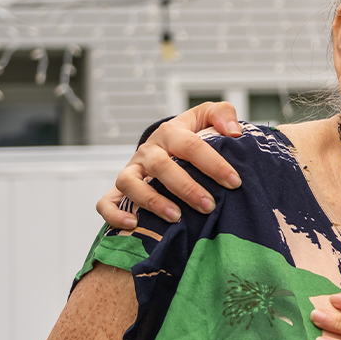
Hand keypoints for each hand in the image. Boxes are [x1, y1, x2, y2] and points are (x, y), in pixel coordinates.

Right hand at [97, 101, 242, 227]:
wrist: (166, 144)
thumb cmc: (191, 133)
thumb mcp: (207, 116)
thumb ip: (223, 114)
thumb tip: (234, 131)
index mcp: (171, 132)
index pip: (191, 145)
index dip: (214, 164)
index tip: (234, 182)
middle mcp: (148, 151)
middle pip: (161, 166)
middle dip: (187, 188)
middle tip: (209, 206)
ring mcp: (131, 170)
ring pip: (130, 183)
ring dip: (152, 201)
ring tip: (176, 217)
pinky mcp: (118, 189)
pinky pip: (106, 202)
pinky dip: (115, 214)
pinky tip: (134, 225)